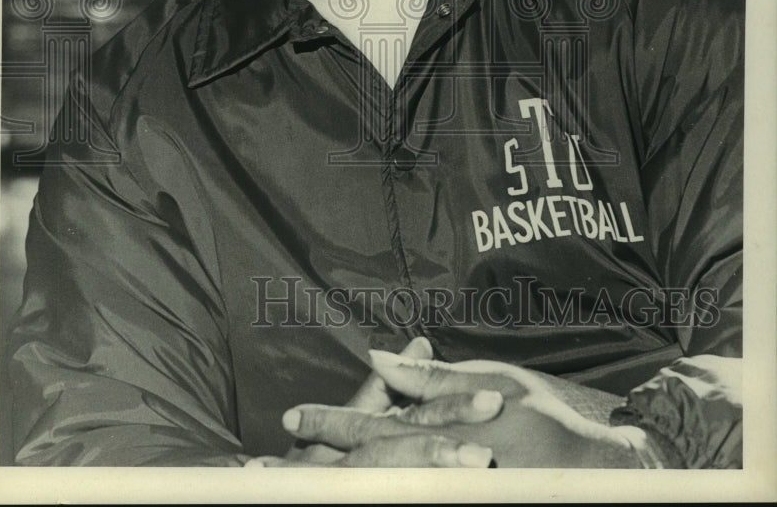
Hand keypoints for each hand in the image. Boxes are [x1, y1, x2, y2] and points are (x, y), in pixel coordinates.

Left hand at [254, 351, 648, 467]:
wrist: (586, 475)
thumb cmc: (540, 425)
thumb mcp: (490, 387)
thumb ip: (433, 380)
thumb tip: (386, 355)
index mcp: (434, 438)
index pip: (369, 431)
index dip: (326, 425)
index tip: (287, 422)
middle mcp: (430, 470)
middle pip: (362, 470)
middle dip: (312, 465)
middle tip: (260, 469)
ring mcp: (439, 487)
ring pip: (375, 488)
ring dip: (327, 483)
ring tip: (281, 483)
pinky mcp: (450, 492)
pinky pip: (403, 493)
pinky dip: (368, 486)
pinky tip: (341, 482)